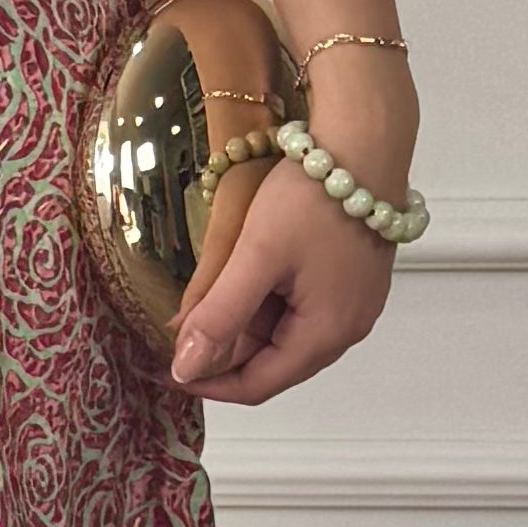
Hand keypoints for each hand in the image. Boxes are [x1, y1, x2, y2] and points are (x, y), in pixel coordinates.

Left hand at [165, 152, 396, 404]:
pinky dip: (262, 298)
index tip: (164, 368)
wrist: (364, 140)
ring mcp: (352, 303)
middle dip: (221, 347)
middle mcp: (347, 328)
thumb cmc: (313, 196)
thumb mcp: (256, 256)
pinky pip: (297, 305)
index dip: (206, 382)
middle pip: (270, 360)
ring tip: (201, 290)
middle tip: (176, 321)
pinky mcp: (349, 278)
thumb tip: (185, 369)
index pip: (257, 385)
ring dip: (239, 320)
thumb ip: (220, 316)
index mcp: (327, 334)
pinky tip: (237, 271)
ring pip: (281, 332)